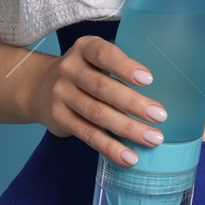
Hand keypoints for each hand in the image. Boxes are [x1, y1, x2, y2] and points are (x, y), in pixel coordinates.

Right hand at [29, 34, 168, 165]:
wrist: (38, 87)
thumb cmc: (84, 70)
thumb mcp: (95, 57)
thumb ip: (120, 63)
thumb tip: (166, 82)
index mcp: (84, 48)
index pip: (104, 54)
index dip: (125, 66)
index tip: (149, 79)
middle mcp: (70, 69)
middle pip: (103, 88)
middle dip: (133, 103)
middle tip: (160, 115)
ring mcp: (62, 95)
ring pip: (97, 114)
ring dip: (127, 129)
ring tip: (153, 139)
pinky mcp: (59, 119)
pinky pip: (87, 135)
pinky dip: (110, 147)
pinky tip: (129, 157)